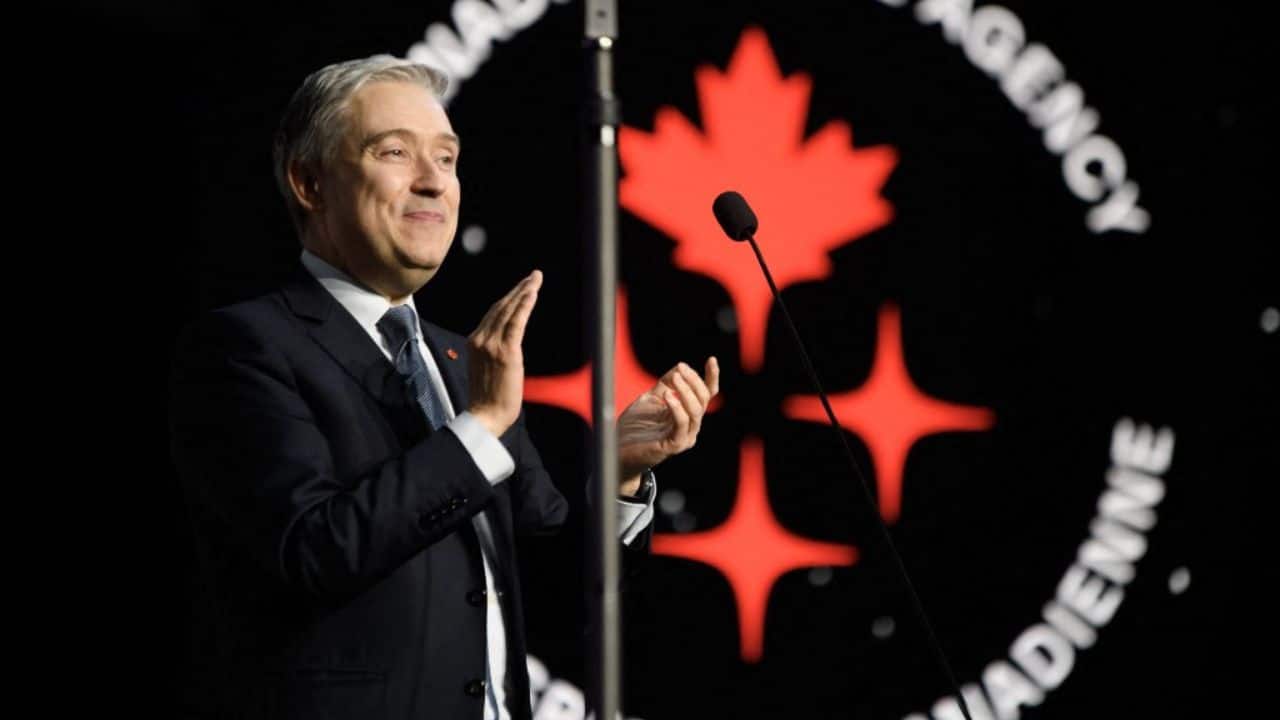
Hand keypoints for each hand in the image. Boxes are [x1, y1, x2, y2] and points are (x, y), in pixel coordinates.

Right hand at [467, 270, 541, 436]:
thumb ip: (491, 351)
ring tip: (536, 279)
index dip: (509, 298)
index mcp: (474, 341)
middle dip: (518, 289)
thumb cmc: (488, 397)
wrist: (485, 416)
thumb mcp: (485, 367)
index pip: (493, 313)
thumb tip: (506, 343)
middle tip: (534, 276)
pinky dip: (524, 305)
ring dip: (524, 292)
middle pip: (501, 307)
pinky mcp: (506, 352)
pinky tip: (532, 293)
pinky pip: (516, 323)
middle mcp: (480, 339)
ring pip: (509, 310)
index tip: (522, 287)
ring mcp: (491, 345)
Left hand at [617, 357, 719, 492]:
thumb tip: (679, 367)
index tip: (711, 359)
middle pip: (703, 399)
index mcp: (688, 414)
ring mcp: (684, 437)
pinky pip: (682, 424)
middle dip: (693, 380)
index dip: (711, 377)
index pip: (707, 394)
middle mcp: (691, 426)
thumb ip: (665, 384)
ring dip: (686, 391)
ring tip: (675, 377)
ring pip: (696, 411)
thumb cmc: (635, 427)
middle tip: (680, 368)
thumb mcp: (651, 399)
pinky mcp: (674, 445)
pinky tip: (668, 396)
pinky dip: (677, 408)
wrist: (619, 451)